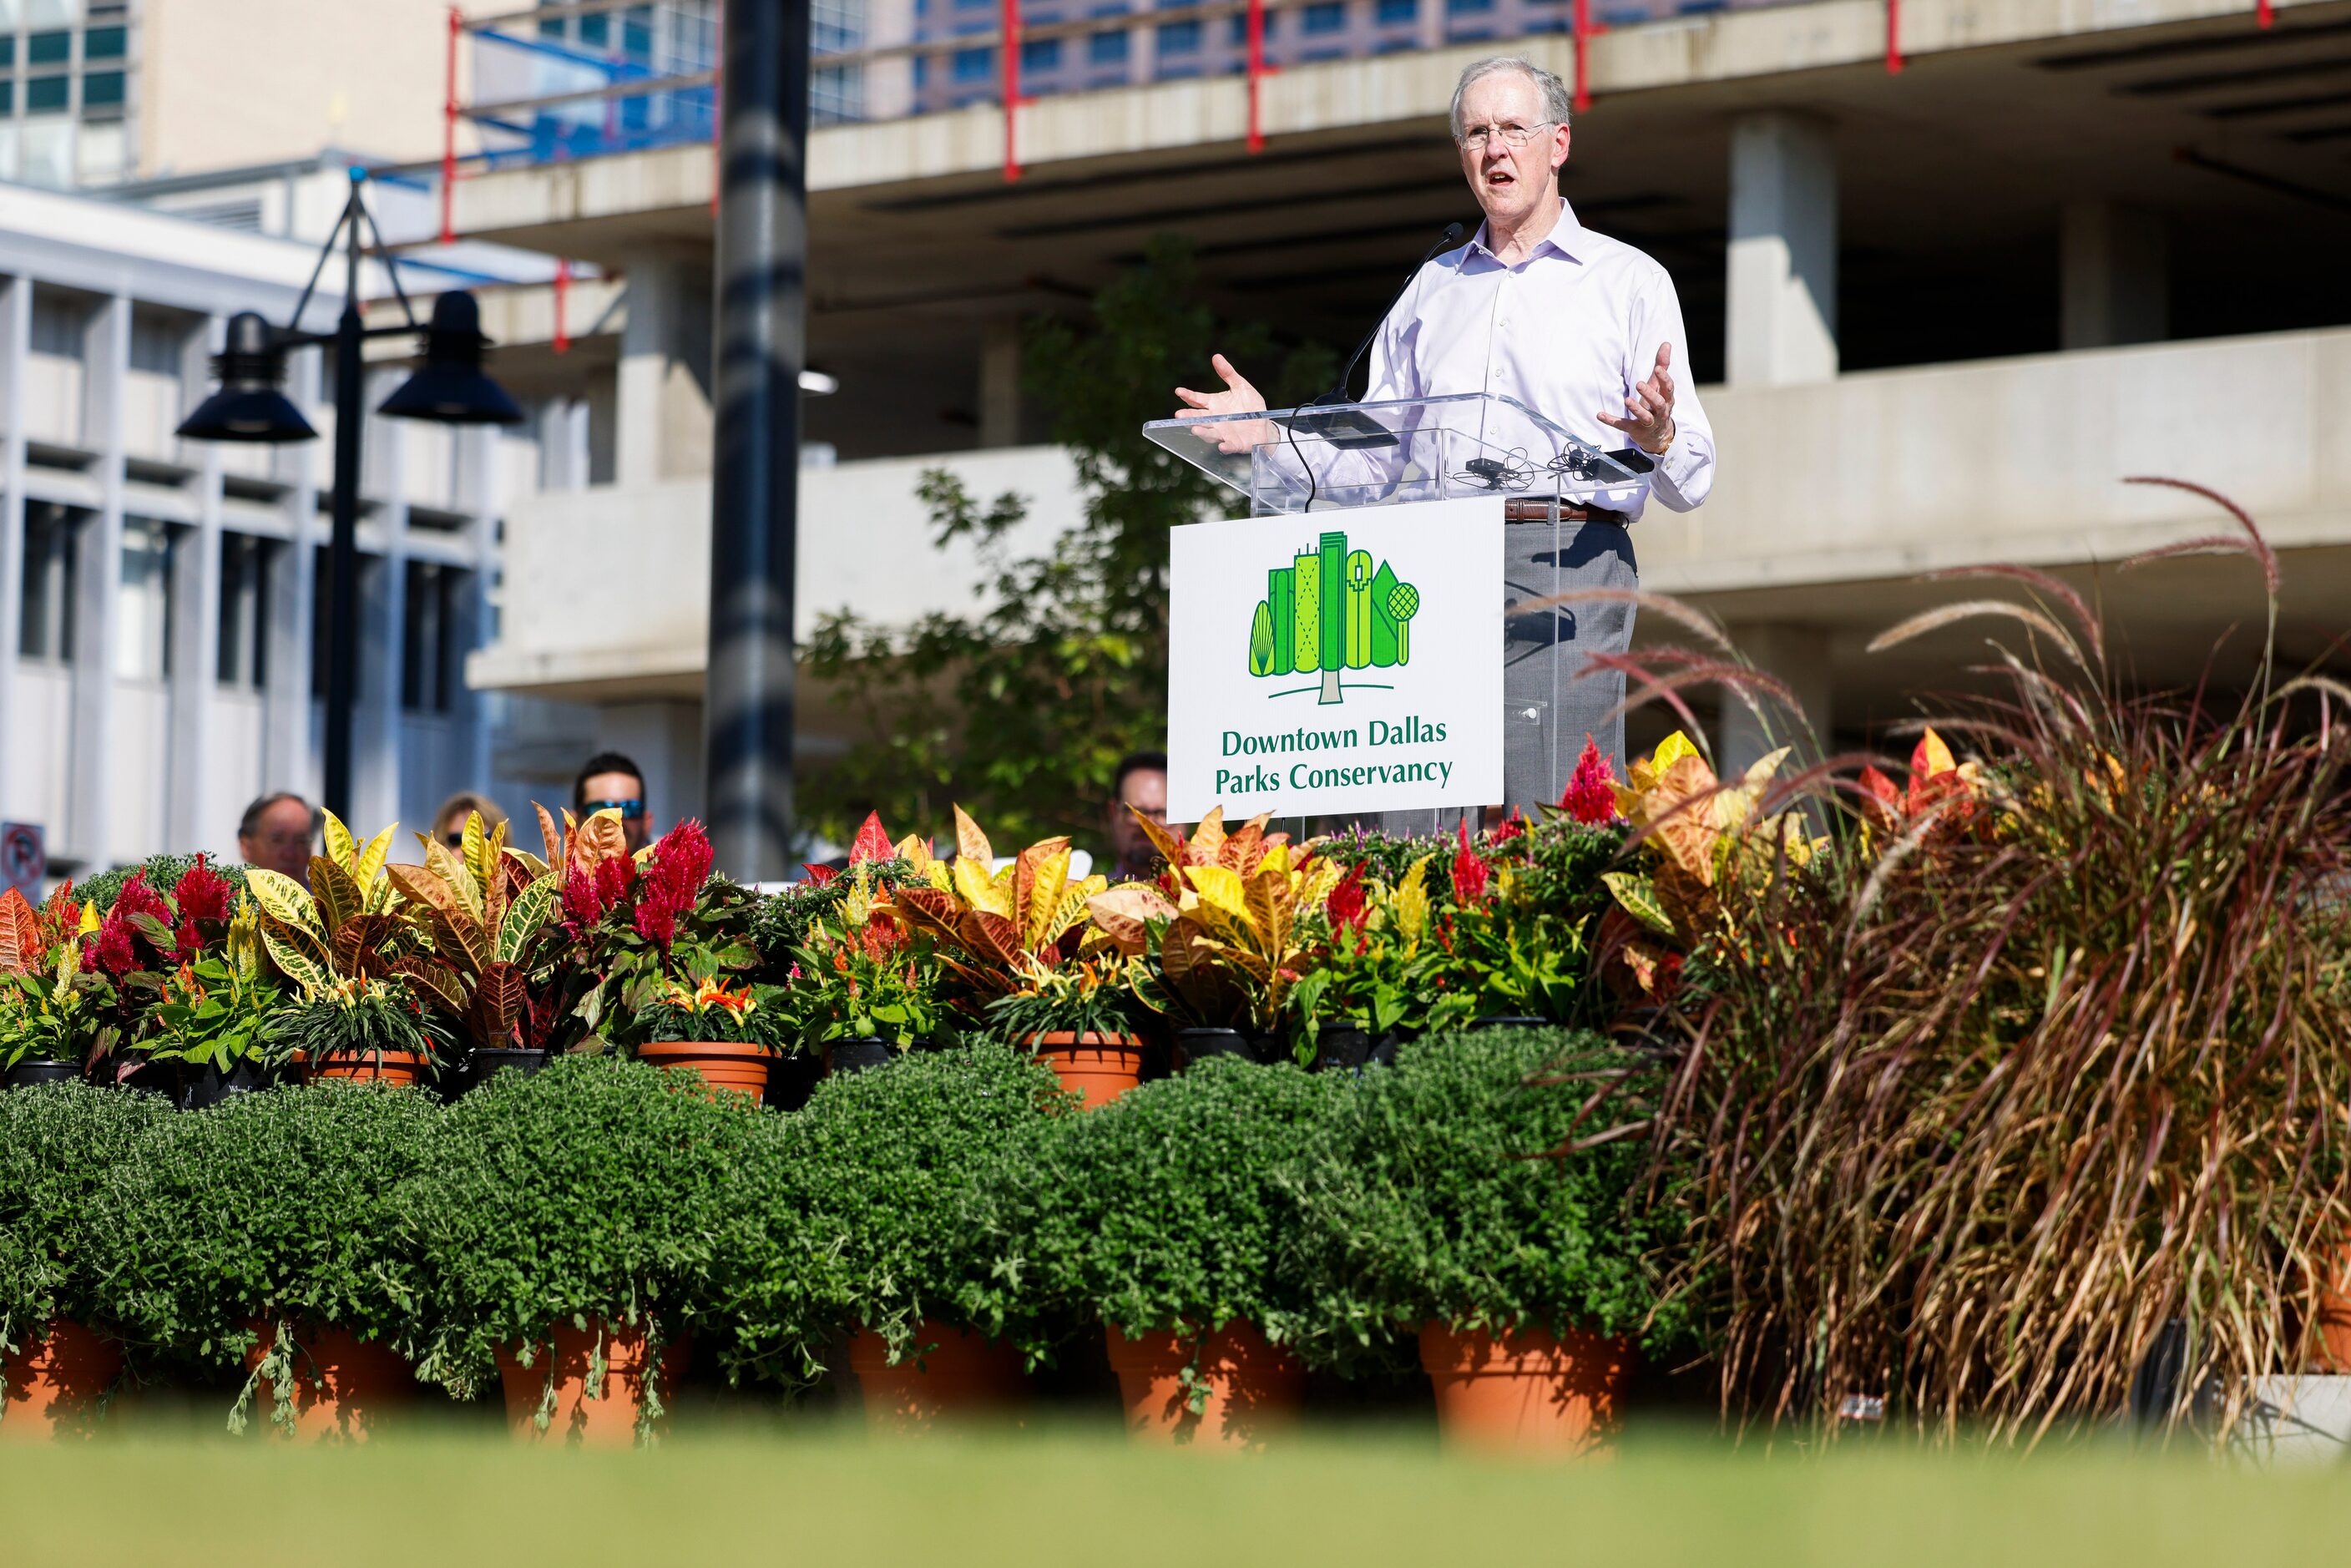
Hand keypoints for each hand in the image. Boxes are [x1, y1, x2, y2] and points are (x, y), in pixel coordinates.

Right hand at [1174, 353, 1272, 455]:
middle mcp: (1215, 420)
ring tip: (1195, 428)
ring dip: (1202, 431)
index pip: (1198, 400)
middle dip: (1189, 417)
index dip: (1188, 396)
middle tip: (1179, 415)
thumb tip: (1216, 356)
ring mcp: (1224, 433)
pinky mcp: (1235, 444)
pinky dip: (1226, 446)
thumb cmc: (1250, 406)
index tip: (1179, 391)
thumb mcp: (1241, 386)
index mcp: (1214, 404)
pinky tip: (1222, 446)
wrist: (1264, 424)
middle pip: (1199, 418)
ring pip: (1210, 433)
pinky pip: (1229, 446)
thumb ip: (1228, 373)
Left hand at [1597, 341, 1676, 455]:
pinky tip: (1600, 415)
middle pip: (1659, 403)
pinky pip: (1623, 425)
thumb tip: (1666, 343)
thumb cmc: (1657, 404)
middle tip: (1639, 384)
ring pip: (1645, 417)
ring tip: (1627, 400)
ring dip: (1636, 409)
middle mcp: (1660, 412)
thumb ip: (1662, 365)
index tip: (1657, 368)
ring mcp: (1648, 423)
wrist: (1657, 435)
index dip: (1664, 378)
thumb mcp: (1660, 386)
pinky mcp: (1635, 430)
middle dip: (1650, 394)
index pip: (1668, 388)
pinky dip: (1612, 421)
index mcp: (1667, 398)